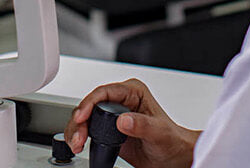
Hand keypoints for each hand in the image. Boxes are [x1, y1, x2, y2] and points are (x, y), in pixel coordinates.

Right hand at [63, 78, 200, 167]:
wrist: (172, 157)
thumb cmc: (171, 141)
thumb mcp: (159, 132)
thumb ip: (142, 125)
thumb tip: (123, 120)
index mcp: (133, 92)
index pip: (105, 92)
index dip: (90, 103)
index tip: (83, 116)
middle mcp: (120, 100)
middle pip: (90, 104)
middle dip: (80, 120)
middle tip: (79, 137)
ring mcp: (111, 115)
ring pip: (85, 116)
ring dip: (77, 129)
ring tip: (77, 143)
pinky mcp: (106, 129)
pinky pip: (86, 128)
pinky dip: (79, 136)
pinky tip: (78, 144)